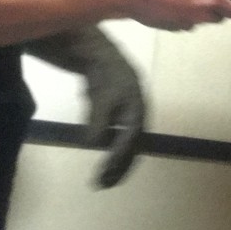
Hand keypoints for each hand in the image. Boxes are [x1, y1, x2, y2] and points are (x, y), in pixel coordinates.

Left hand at [24, 27, 145, 187]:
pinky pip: (115, 127)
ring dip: (114, 155)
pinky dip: (108, 140)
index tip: (105, 177)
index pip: (131, 141)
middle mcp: (135, 108)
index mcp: (137, 107)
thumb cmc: (100, 70)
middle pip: (132, 142)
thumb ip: (98, 120)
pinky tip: (97, 144)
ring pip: (124, 136)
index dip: (119, 161)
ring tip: (102, 172)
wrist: (93, 47)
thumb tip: (94, 144)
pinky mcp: (113, 101)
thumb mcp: (99, 96)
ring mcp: (125, 105)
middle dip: (120, 164)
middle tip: (104, 183)